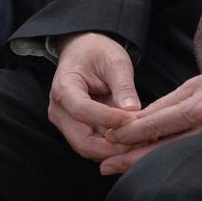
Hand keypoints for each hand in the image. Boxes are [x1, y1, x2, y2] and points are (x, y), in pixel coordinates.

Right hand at [48, 32, 141, 161]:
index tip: (133, 120)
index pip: (83, 111)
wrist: (83, 51)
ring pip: (88, 148)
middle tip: (141, 140)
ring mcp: (66, 124)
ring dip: (115, 149)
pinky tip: (134, 140)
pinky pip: (94, 145)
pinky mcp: (77, 130)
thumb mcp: (115, 60)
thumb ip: (123, 86)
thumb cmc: (97, 52)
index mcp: (64, 88)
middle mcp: (59, 111)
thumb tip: (133, 112)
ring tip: (142, 141)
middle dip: (112, 146)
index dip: (109, 119)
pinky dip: (113, 146)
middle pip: (82, 141)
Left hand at [99, 59, 201, 175]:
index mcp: (200, 108)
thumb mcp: (195, 83)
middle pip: (162, 149)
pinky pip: (186, 157)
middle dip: (131, 158)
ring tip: (118, 167)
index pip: (158, 124)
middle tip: (105, 165)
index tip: (110, 137)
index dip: (132, 133)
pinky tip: (147, 164)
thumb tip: (138, 119)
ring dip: (143, 163)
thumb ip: (167, 103)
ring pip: (172, 157)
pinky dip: (165, 161)